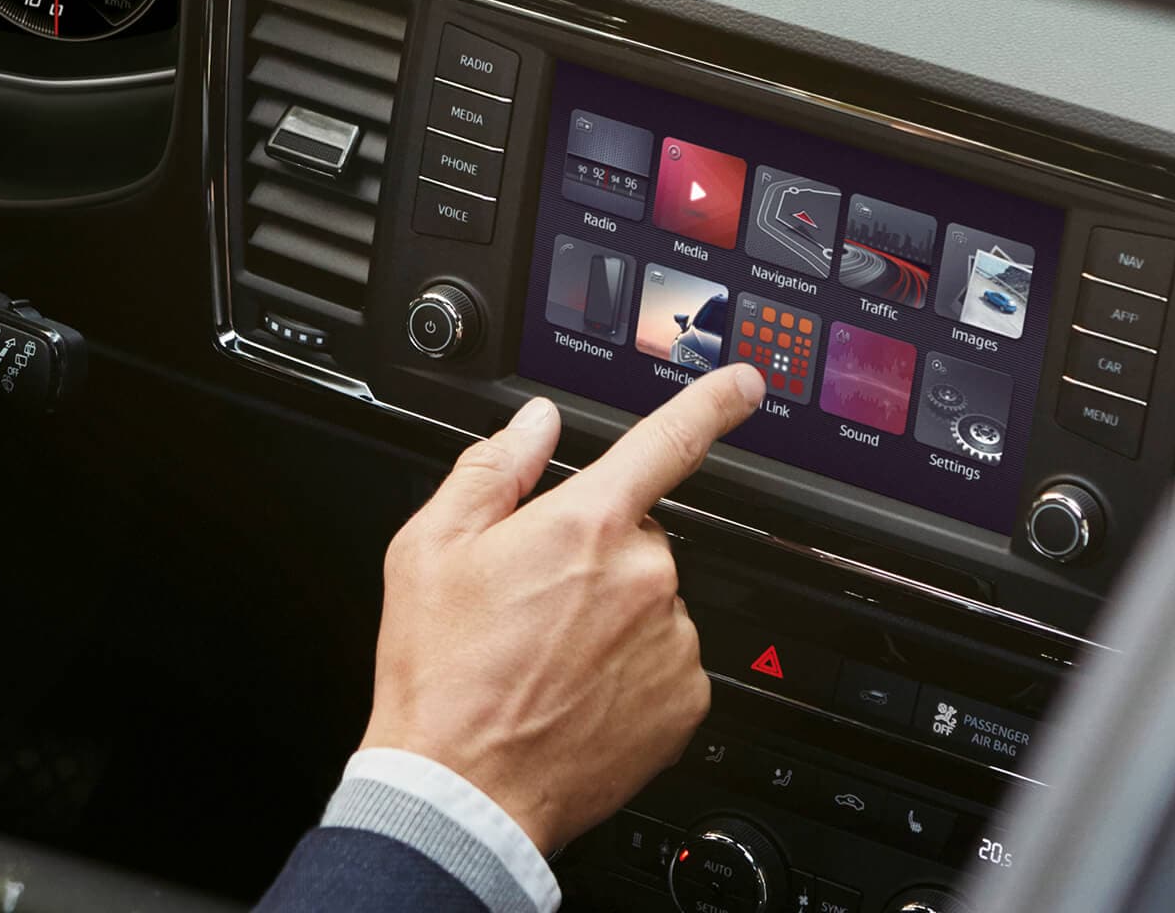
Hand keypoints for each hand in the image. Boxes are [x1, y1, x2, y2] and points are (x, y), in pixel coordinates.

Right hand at [362, 364, 765, 854]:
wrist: (461, 791)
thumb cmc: (440, 674)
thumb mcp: (429, 547)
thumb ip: (493, 469)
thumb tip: (534, 425)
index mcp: (586, 523)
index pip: (667, 440)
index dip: (712, 402)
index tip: (745, 384)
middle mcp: (644, 575)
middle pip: (637, 537)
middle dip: (595, 556)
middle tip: (535, 604)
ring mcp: (671, 640)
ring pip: (652, 603)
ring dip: (613, 618)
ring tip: (548, 659)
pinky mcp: (685, 700)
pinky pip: (666, 663)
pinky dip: (632, 672)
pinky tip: (578, 692)